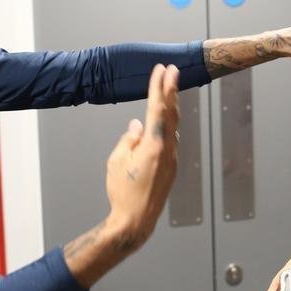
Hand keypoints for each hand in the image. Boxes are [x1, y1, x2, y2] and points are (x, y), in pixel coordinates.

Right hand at [104, 64, 179, 250]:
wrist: (136, 220)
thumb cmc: (122, 191)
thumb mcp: (116, 161)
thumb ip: (129, 139)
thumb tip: (138, 125)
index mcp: (153, 146)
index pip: (156, 109)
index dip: (158, 87)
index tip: (161, 70)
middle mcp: (168, 150)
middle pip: (171, 113)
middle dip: (171, 89)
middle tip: (173, 70)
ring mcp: (173, 159)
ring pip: (173, 127)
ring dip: (171, 106)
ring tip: (170, 88)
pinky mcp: (173, 167)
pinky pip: (171, 141)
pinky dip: (168, 126)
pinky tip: (164, 120)